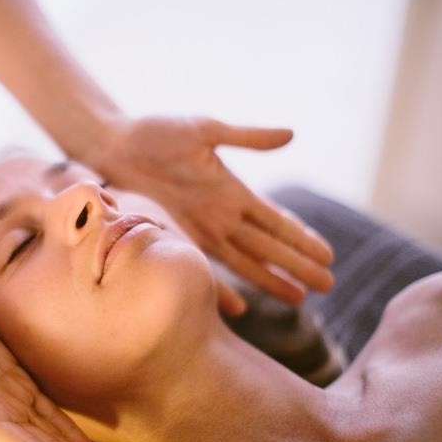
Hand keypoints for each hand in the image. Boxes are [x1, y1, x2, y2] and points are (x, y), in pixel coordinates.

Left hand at [87, 115, 333, 312]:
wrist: (113, 145)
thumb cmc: (157, 132)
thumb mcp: (206, 130)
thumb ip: (248, 137)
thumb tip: (293, 134)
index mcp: (233, 191)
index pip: (277, 220)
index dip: (302, 237)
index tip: (328, 254)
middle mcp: (221, 217)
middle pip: (268, 247)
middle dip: (298, 265)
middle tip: (328, 285)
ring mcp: (198, 231)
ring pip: (244, 263)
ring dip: (271, 281)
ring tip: (299, 299)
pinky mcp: (173, 239)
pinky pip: (202, 268)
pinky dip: (219, 289)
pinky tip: (238, 310)